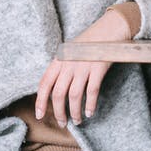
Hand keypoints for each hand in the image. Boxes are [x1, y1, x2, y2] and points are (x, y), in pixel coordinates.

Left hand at [35, 9, 132, 125]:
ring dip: (74, 112)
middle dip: (59, 112)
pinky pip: (91, 91)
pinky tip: (90, 112)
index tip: (39, 115)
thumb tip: (57, 89)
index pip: (44, 83)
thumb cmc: (91, 41)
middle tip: (63, 123)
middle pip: (58, 93)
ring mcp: (83, 65)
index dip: (40, 101)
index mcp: (59, 59)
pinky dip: (90, 105)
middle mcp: (68, 63)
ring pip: (74, 96)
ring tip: (77, 121)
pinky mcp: (98, 68)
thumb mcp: (71, 51)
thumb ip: (63, 66)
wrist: (111, 27)